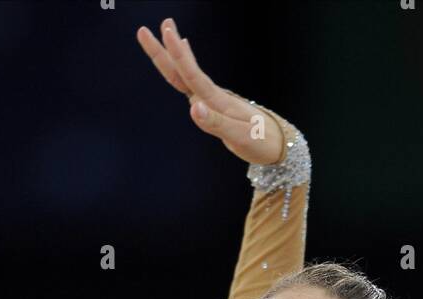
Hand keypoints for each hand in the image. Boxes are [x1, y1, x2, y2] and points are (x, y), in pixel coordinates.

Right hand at [136, 16, 287, 164]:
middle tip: (145, 30)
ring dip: (174, 55)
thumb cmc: (261, 142)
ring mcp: (213, 99)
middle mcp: (213, 96)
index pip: (192, 74)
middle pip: (183, 72)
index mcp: (217, 101)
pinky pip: (195, 84)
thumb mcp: (239, 136)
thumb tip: (193, 108)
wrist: (277, 145)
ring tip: (165, 31)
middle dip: (165, 52)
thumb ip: (215, 123)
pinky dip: (187, 66)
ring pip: (187, 75)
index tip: (166, 33)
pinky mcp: (215, 106)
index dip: (179, 54)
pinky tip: (185, 52)